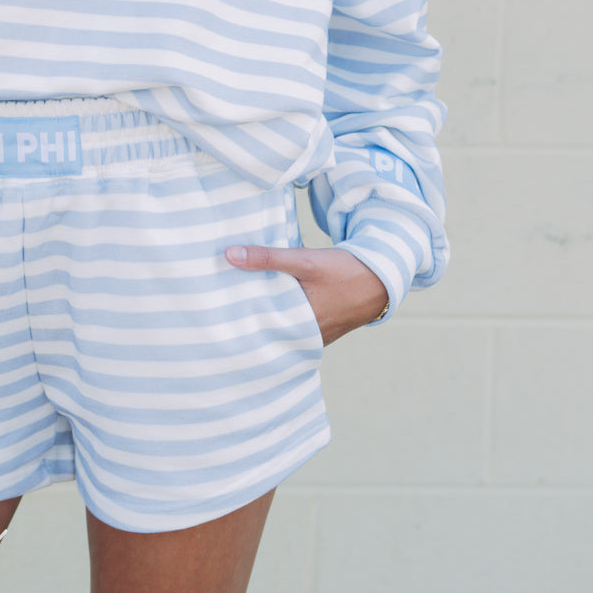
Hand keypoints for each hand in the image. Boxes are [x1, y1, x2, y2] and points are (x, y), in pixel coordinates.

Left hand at [225, 244, 389, 345]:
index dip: (234, 321)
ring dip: (263, 315)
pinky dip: (280, 313)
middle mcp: (304, 337)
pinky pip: (293, 323)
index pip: (257, 329)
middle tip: (214, 308)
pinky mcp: (319, 327)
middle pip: (266, 329)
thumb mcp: (304, 261)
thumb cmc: (343, 271)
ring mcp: (313, 334)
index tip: (211, 312)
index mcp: (298, 327)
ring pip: (280, 326)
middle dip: (245, 320)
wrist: (381, 278)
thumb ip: (268, 258)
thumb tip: (229, 255)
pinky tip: (264, 302)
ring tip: (231, 304)